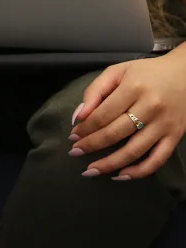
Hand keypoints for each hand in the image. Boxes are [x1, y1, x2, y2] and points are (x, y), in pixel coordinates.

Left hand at [70, 49, 185, 179]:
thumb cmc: (147, 73)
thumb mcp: (118, 72)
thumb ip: (95, 91)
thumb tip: (78, 116)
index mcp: (133, 88)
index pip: (103, 114)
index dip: (85, 128)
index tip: (72, 136)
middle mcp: (150, 107)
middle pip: (115, 133)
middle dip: (92, 145)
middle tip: (75, 152)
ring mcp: (164, 124)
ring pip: (134, 150)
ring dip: (110, 163)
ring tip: (91, 170)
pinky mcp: (175, 136)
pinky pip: (157, 160)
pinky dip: (139, 171)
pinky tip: (121, 175)